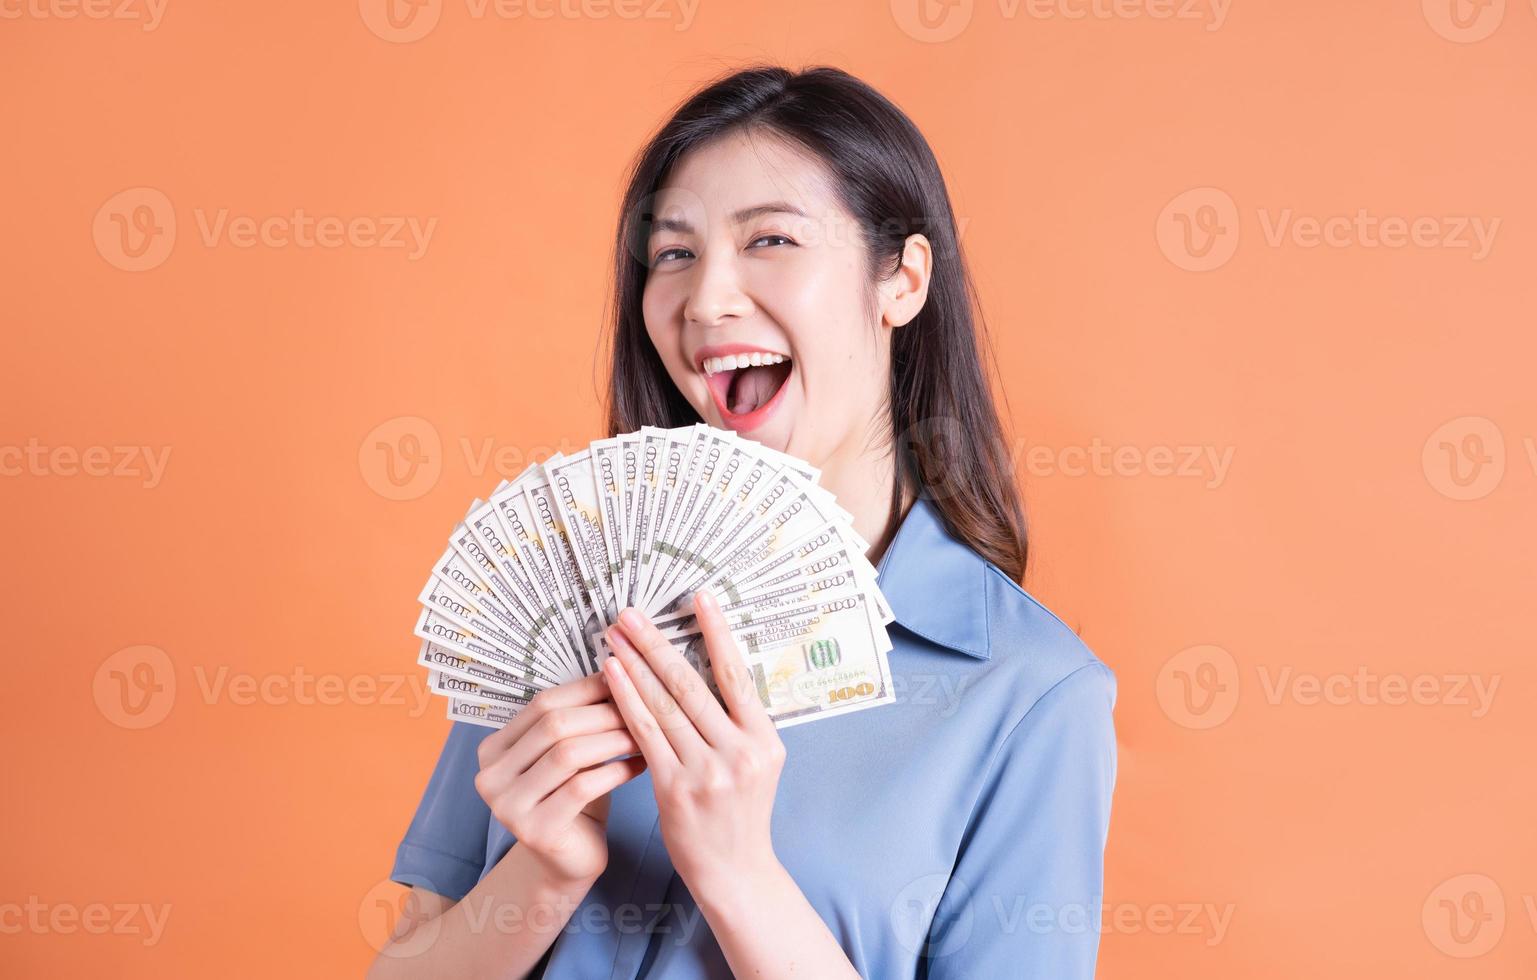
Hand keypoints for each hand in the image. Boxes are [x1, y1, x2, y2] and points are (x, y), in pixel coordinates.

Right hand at [473, 672, 647, 885]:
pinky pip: (583, 788)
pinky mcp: (535, 831)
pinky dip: (616, 770)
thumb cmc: (573, 796)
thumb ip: (575, 718)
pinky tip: (641, 764)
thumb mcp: (567, 753)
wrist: (568, 860)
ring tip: (644, 733)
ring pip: (568, 754)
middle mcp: (490, 776)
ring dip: (612, 739)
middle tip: (642, 705)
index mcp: (493, 748)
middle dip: (603, 712)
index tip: (624, 679)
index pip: (543, 703)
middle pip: (554, 726)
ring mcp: (508, 806)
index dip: (586, 689)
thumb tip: (614, 669)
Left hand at [601, 588, 787, 899]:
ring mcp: (707, 771)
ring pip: (664, 705)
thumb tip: (705, 668)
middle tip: (631, 612)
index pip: (737, 675)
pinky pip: (645, 734)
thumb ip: (736, 722)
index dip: (717, 632)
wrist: (735, 871)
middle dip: (657, 643)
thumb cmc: (739, 811)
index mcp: (765, 740)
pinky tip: (611, 675)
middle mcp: (739, 752)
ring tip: (614, 634)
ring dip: (635, 664)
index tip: (699, 597)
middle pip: (692, 684)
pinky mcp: (675, 789)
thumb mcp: (756, 762)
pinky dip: (626, 700)